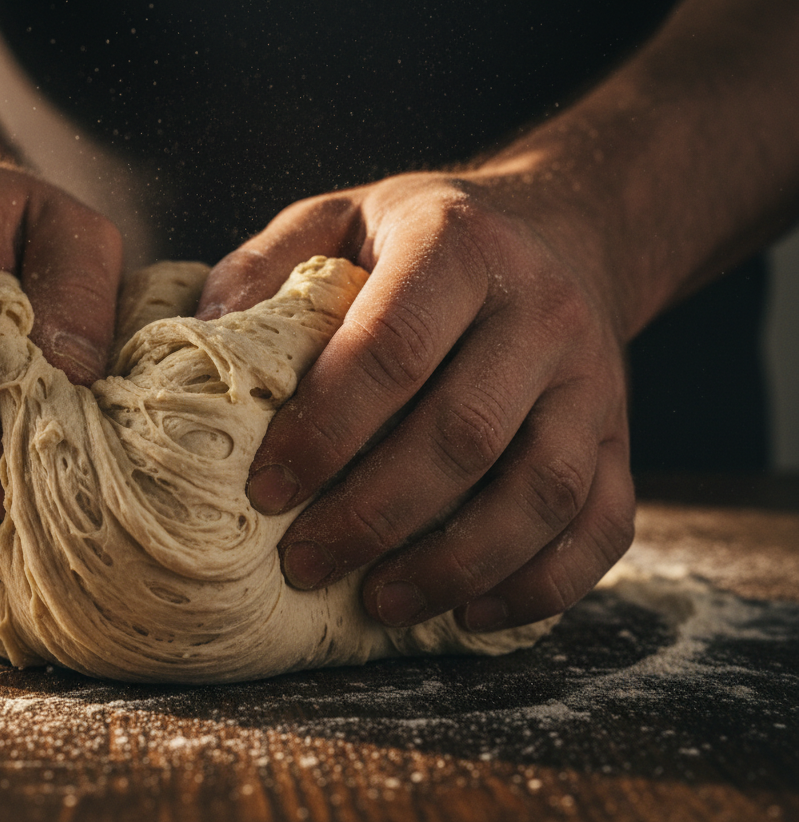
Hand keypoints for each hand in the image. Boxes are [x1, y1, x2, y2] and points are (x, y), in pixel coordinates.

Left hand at [197, 170, 635, 632]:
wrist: (563, 230)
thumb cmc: (425, 238)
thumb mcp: (341, 217)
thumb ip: (270, 261)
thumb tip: (207, 329)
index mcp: (460, 245)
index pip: (393, 348)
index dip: (326, 428)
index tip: (266, 490)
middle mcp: (542, 310)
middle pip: (465, 433)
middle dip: (375, 513)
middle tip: (303, 562)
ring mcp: (595, 379)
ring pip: (543, 490)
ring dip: (456, 562)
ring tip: (378, 602)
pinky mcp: (621, 436)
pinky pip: (604, 525)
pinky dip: (543, 584)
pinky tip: (471, 613)